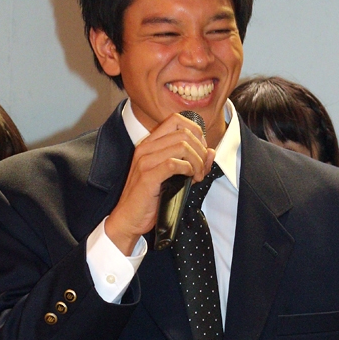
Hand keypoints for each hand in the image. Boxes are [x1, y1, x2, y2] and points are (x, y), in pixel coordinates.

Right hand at [104, 112, 214, 254]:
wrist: (128, 219)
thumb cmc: (149, 200)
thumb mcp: (173, 177)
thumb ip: (192, 163)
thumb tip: (211, 152)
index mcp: (150, 144)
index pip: (177, 120)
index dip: (196, 132)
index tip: (201, 151)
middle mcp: (146, 148)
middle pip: (184, 133)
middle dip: (201, 150)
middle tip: (202, 169)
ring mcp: (145, 161)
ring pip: (182, 146)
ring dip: (197, 162)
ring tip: (197, 176)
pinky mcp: (147, 176)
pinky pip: (174, 164)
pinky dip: (188, 169)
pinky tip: (189, 179)